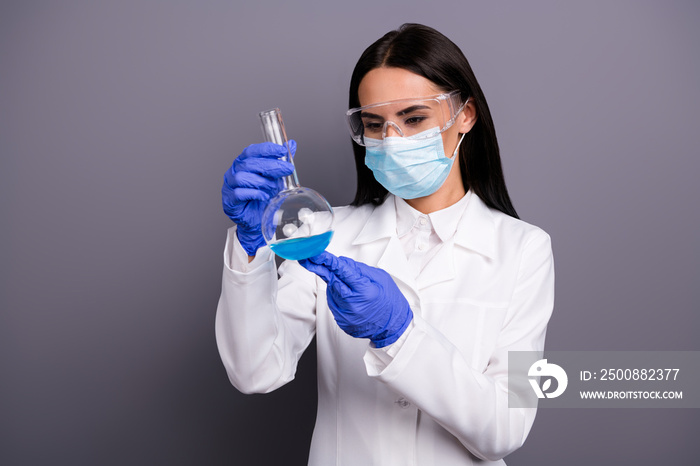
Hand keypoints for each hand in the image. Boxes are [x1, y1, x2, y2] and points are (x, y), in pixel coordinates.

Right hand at [222, 141, 295, 255]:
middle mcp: (234, 171)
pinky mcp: (229, 200)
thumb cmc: (263, 196)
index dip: (267, 149)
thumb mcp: (275, 177)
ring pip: (243, 177)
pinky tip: (264, 196)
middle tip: (287, 169)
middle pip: (249, 163)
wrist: (257, 219)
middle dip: (271, 165)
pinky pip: (239, 193)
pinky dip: (254, 193)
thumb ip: (281, 161)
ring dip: (262, 182)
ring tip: (272, 188)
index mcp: (244, 162)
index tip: (282, 150)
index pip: (252, 150)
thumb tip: (291, 145)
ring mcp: (230, 185)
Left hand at [299, 251, 412, 347]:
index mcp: (364, 290)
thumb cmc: (390, 301)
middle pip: (330, 281)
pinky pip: (334, 303)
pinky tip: (349, 296)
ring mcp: (345, 315)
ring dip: (335, 283)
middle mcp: (352, 304)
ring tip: (350, 285)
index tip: (315, 254)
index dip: (327, 261)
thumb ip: (359, 269)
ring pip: (332, 291)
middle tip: (307, 258)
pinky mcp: (342, 321)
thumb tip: (341, 262)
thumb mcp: (381, 278)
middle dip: (319, 268)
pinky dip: (337, 296)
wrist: (393, 327)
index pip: (342, 271)